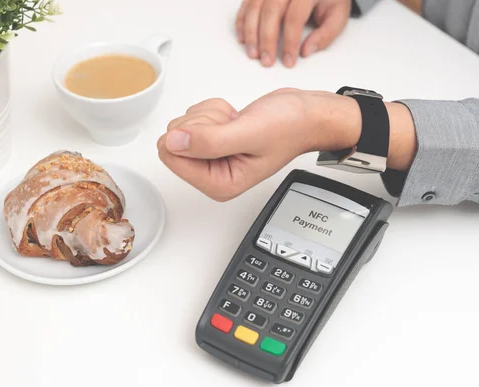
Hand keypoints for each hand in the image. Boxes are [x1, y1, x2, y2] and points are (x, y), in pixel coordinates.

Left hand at [157, 88, 416, 201]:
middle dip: (204, 123)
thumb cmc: (290, 128)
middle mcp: (212, 174)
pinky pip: (194, 116)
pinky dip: (215, 110)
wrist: (307, 114)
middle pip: (174, 139)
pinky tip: (237, 118)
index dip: (193, 134)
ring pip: (184, 125)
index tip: (222, 131)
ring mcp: (211, 157)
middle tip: (233, 126)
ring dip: (211, 115)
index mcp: (218, 184)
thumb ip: (208, 141)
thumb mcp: (249, 133)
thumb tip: (172, 142)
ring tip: (238, 122)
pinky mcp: (213, 139)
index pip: (171, 156)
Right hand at [235, 0, 351, 67]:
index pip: (295, 17)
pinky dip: (242, 22)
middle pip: (272, 11)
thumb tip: (306, 51)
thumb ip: (325, 34)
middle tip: (266, 61)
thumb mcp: (337, 15)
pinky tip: (243, 38)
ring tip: (253, 53)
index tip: (289, 61)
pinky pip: (246, 4)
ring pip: (255, 6)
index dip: (290, 41)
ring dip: (251, 32)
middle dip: (267, 39)